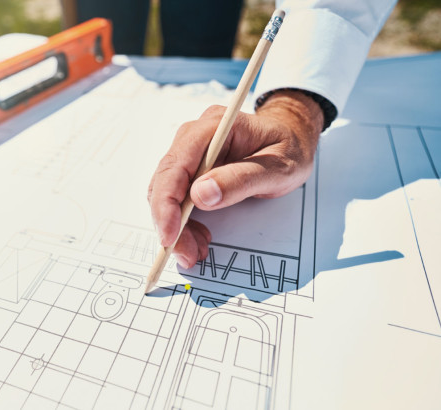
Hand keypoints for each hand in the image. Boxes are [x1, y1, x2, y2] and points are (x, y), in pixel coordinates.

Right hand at [147, 90, 323, 267]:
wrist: (291, 137)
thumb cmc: (287, 148)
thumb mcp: (278, 168)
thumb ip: (241, 180)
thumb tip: (200, 194)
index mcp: (213, 128)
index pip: (176, 165)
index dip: (166, 203)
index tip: (170, 235)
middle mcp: (193, 137)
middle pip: (164, 182)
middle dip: (169, 222)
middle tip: (186, 253)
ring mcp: (189, 152)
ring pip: (166, 194)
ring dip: (176, 226)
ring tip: (197, 249)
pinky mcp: (190, 169)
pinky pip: (177, 198)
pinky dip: (183, 222)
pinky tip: (199, 236)